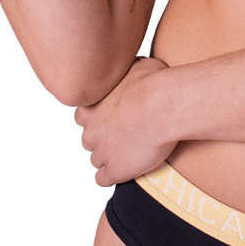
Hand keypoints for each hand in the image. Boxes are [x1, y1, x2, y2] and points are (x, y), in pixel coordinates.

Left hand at [73, 57, 174, 187]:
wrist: (162, 107)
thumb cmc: (152, 82)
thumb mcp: (135, 66)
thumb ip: (125, 72)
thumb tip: (130, 66)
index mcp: (90, 106)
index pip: (82, 116)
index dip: (98, 117)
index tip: (113, 116)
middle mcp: (91, 130)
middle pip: (88, 139)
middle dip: (102, 138)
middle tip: (123, 134)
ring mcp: (101, 152)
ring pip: (96, 160)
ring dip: (108, 157)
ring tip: (127, 153)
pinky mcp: (115, 170)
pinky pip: (103, 179)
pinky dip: (112, 175)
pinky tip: (126, 169)